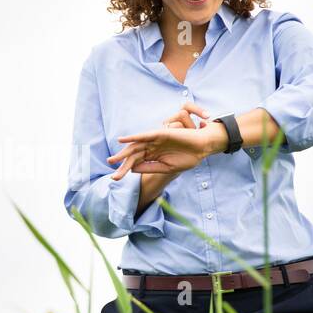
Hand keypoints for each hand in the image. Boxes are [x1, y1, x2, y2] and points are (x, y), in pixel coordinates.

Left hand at [108, 104, 226, 177]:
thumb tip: (132, 169)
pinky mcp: (160, 134)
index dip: (124, 170)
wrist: (201, 148)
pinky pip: (144, 136)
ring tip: (112, 160)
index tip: (115, 178)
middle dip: (121, 162)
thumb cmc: (186, 158)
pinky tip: (123, 140)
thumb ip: (150, 167)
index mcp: (152, 156)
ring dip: (123, 152)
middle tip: (110, 171)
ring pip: (135, 146)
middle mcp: (151, 147)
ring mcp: (155, 140)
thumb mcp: (166, 168)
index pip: (135, 162)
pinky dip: (133, 137)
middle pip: (132, 155)